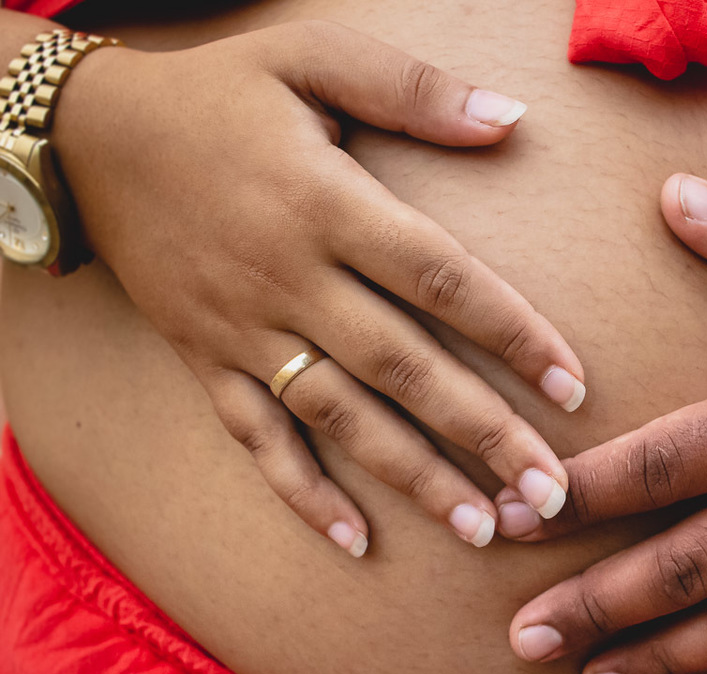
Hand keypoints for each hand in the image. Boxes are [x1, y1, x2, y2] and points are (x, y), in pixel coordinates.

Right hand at [53, 21, 583, 555]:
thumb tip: (510, 120)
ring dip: (413, 478)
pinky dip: (302, 492)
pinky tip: (356, 541)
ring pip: (340, 418)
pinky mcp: (205, 360)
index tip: (574, 386)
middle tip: (548, 497)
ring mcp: (243, 329)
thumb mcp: (311, 56)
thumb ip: (413, 89)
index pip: (441, 280)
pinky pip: (255, 437)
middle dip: (483, 435)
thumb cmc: (219, 93)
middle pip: (404, 368)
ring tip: (480, 530)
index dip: (514, 333)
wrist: (91, 136)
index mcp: (326, 204)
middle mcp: (289, 278)